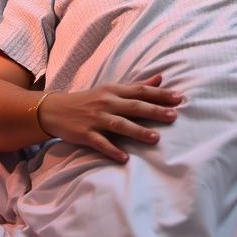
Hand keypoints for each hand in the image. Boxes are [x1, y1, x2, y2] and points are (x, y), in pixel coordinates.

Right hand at [39, 75, 183, 162]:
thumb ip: (137, 86)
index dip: (161, 94)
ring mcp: (95, 118)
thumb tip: (161, 78)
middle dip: (154, 111)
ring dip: (137, 131)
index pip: (141, 91)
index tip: (180, 98)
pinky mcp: (85, 134)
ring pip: (119, 124)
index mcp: (114, 91)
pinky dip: (112, 150)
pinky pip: (100, 143)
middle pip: (134, 106)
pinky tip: (124, 158)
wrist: (56, 109)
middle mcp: (107, 103)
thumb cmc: (89, 100)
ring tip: (155, 138)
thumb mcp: (112, 90)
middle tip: (173, 116)